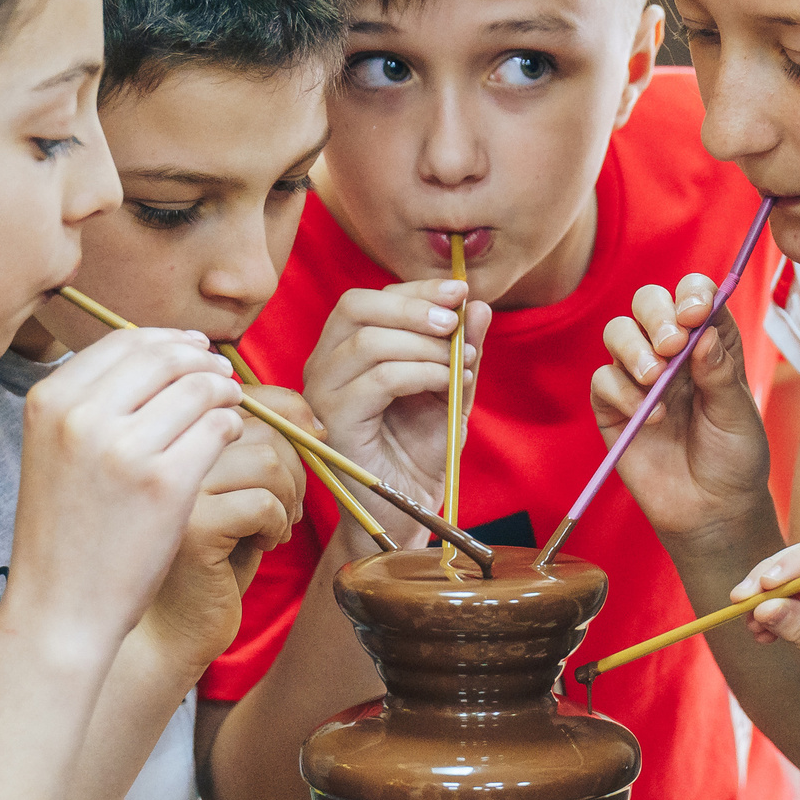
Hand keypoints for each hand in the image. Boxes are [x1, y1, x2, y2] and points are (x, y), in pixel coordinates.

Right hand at [6, 329, 242, 660]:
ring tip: (239, 418)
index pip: (124, 342)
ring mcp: (124, 448)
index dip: (170, 342)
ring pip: (202, 390)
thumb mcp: (57, 454)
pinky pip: (220, 430)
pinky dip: (235, 433)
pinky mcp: (165, 483)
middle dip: (206, 364)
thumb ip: (94, 405)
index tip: (197, 352)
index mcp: (49, 401)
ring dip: (230, 400)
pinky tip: (235, 449)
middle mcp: (81, 416)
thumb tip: (158, 354)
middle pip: (167, 358)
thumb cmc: (64, 535)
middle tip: (229, 382)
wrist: (61, 610)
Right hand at [138, 386, 309, 673]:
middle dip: (294, 463)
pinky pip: (263, 502)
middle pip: (261, 424)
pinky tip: (261, 544)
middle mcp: (161, 446)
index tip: (313, 442)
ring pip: (267, 460)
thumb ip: (255, 443)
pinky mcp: (192, 526)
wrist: (167, 624)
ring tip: (274, 525)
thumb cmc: (206, 551)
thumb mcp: (231, 486)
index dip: (290, 412)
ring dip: (289, 495)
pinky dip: (278, 524)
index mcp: (167, 427)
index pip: (242, 391)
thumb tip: (313, 421)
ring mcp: (172, 484)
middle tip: (289, 504)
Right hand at [301, 280, 488, 539]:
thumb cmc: (421, 454)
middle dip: (414, 305)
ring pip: (369, 341)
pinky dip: (421, 373)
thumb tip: (477, 303)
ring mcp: (322, 394)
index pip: (371, 299)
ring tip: (462, 363)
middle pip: (355, 306)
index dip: (416, 288)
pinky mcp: (334, 423)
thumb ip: (461, 349)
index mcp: (344, 352)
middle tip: (455, 323)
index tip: (460, 292)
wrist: (408, 511)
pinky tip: (448, 383)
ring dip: (426, 346)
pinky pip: (378, 379)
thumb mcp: (450, 391)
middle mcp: (324, 366)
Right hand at [589, 273, 770, 542]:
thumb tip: (702, 331)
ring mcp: (639, 377)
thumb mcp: (738, 415)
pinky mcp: (613, 408)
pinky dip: (621, 392)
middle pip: (648, 303)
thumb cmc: (734, 459)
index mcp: (710, 343)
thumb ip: (719, 372)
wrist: (712, 511)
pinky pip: (602, 380)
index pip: (695, 297)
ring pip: (619, 332)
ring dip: (634, 348)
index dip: (692, 295)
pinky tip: (649, 418)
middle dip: (656, 315)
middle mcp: (673, 352)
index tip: (696, 314)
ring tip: (655, 379)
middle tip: (670, 345)